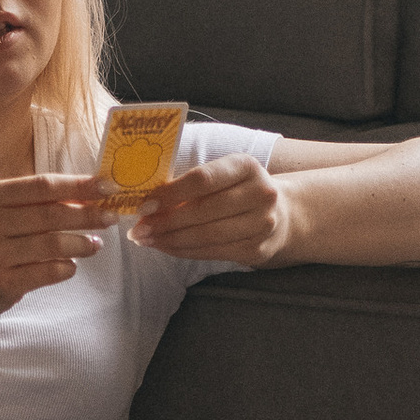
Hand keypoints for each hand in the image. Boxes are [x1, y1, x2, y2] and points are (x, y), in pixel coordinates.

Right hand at [0, 173, 111, 328]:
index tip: (106, 186)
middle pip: (52, 214)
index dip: (78, 185)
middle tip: (111, 217)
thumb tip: (85, 195)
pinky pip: (48, 272)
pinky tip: (72, 266)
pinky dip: (67, 268)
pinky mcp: (2, 283)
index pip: (42, 186)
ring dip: (82, 244)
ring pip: (54, 244)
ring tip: (96, 245)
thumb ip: (31, 205)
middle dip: (89, 214)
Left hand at [128, 156, 292, 267]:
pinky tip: (166, 247)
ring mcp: (262, 224)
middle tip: (138, 229)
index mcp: (246, 166)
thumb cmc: (237, 190)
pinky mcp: (257, 249)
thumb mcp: (223, 175)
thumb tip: (147, 200)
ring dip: (170, 240)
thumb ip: (191, 183)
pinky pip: (213, 252)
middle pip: (203, 211)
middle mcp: (260, 193)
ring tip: (146, 240)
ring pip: (206, 236)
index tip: (144, 205)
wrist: (281, 214)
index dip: (170, 194)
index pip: (202, 180)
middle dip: (165, 222)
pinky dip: (184, 252)